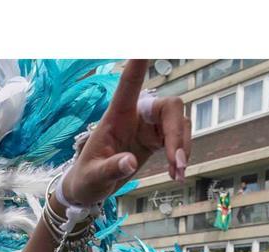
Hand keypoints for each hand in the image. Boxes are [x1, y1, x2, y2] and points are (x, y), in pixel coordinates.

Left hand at [63, 59, 190, 206]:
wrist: (89, 189)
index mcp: (116, 116)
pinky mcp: (156, 139)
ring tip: (176, 174)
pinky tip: (175, 173)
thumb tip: (129, 163)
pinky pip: (179, 138)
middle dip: (178, 133)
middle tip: (176, 162)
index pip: (130, 83)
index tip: (146, 45)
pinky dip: (181, 155)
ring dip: (183, 147)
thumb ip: (110, 168)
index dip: (139, 64)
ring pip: (179, 123)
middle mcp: (135, 115)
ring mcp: (148, 126)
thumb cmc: (86, 178)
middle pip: (170, 107)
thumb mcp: (93, 177)